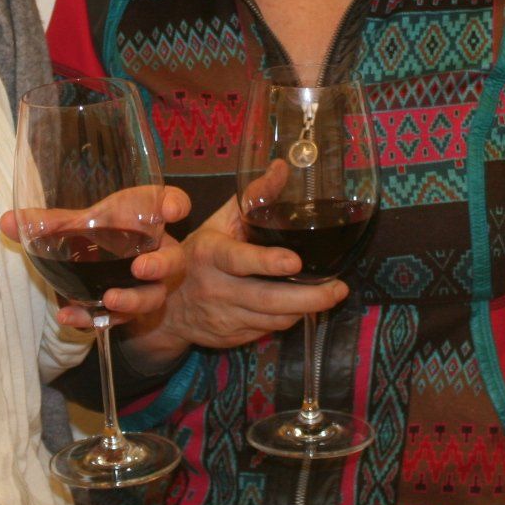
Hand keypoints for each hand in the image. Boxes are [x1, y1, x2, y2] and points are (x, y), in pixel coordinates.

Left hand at [1, 186, 190, 327]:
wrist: (103, 267)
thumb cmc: (100, 235)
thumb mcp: (76, 225)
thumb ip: (48, 223)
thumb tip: (6, 220)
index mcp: (147, 219)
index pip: (171, 202)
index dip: (175, 204)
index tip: (173, 209)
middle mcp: (156, 251)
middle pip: (172, 258)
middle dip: (160, 264)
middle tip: (140, 268)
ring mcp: (148, 284)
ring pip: (152, 296)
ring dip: (133, 300)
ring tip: (111, 300)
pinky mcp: (131, 310)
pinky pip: (120, 319)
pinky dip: (95, 318)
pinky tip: (70, 317)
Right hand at [117, 195, 347, 372]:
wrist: (166, 304)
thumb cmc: (199, 254)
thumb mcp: (219, 221)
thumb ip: (252, 196)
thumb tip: (282, 168)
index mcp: (210, 254)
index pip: (239, 260)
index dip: (267, 262)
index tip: (295, 261)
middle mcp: (215, 288)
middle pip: (266, 299)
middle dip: (308, 298)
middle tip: (338, 288)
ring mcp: (223, 316)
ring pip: (272, 319)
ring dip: (305, 309)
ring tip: (330, 294)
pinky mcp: (230, 337)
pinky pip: (267, 330)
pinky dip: (289, 319)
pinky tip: (303, 307)